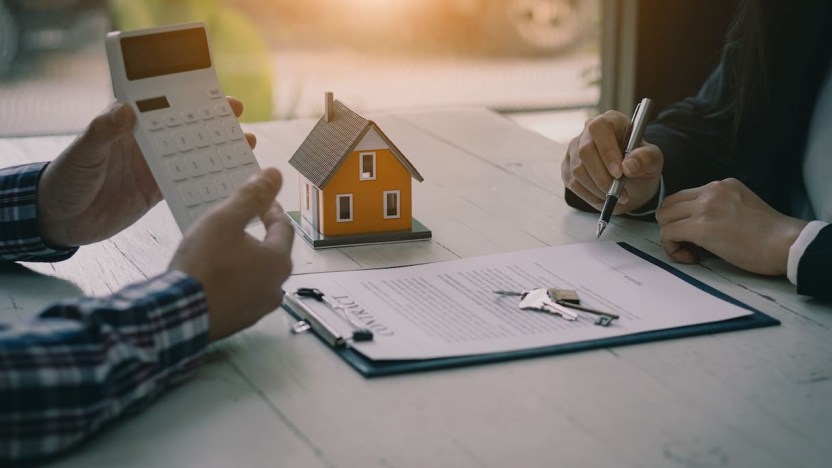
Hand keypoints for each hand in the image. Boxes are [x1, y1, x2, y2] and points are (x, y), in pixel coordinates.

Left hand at [37, 98, 255, 246]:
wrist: (59, 220)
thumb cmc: (64, 180)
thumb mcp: (81, 153)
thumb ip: (102, 132)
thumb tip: (126, 110)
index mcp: (127, 126)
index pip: (162, 105)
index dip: (188, 98)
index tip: (214, 93)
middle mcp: (144, 143)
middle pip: (184, 126)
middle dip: (212, 120)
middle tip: (239, 115)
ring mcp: (152, 167)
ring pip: (192, 153)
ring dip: (216, 148)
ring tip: (244, 145)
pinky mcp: (155, 191)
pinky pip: (187, 181)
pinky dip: (207, 178)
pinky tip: (227, 177)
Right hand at [169, 168, 294, 341]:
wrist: (177, 315)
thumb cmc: (203, 266)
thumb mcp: (225, 220)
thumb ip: (251, 196)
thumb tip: (274, 174)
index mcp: (278, 262)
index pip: (283, 228)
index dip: (271, 210)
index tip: (261, 202)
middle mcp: (275, 288)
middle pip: (272, 253)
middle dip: (258, 236)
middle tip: (239, 224)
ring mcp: (258, 308)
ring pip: (257, 275)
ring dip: (245, 261)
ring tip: (223, 249)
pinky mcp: (238, 321)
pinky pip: (241, 294)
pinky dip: (232, 282)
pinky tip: (213, 275)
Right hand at [561, 110, 662, 213]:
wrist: (631, 181)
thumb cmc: (641, 165)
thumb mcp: (653, 160)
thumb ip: (646, 159)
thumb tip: (629, 166)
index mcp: (610, 121)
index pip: (599, 129)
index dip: (607, 151)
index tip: (619, 174)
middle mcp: (588, 132)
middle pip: (585, 151)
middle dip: (602, 177)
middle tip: (617, 192)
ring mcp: (574, 149)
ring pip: (577, 170)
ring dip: (597, 188)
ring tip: (614, 195)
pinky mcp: (567, 166)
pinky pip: (573, 183)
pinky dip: (589, 195)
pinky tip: (603, 196)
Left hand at [656, 178, 807, 274]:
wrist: (787, 244)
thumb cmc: (770, 235)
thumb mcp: (741, 207)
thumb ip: (718, 209)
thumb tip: (695, 226)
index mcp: (722, 185)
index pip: (684, 197)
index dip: (682, 218)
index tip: (696, 237)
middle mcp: (711, 191)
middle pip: (669, 205)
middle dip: (672, 226)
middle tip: (690, 245)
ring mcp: (705, 207)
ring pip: (664, 218)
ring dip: (671, 237)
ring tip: (691, 252)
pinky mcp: (701, 226)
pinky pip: (668, 234)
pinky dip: (672, 248)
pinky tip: (691, 258)